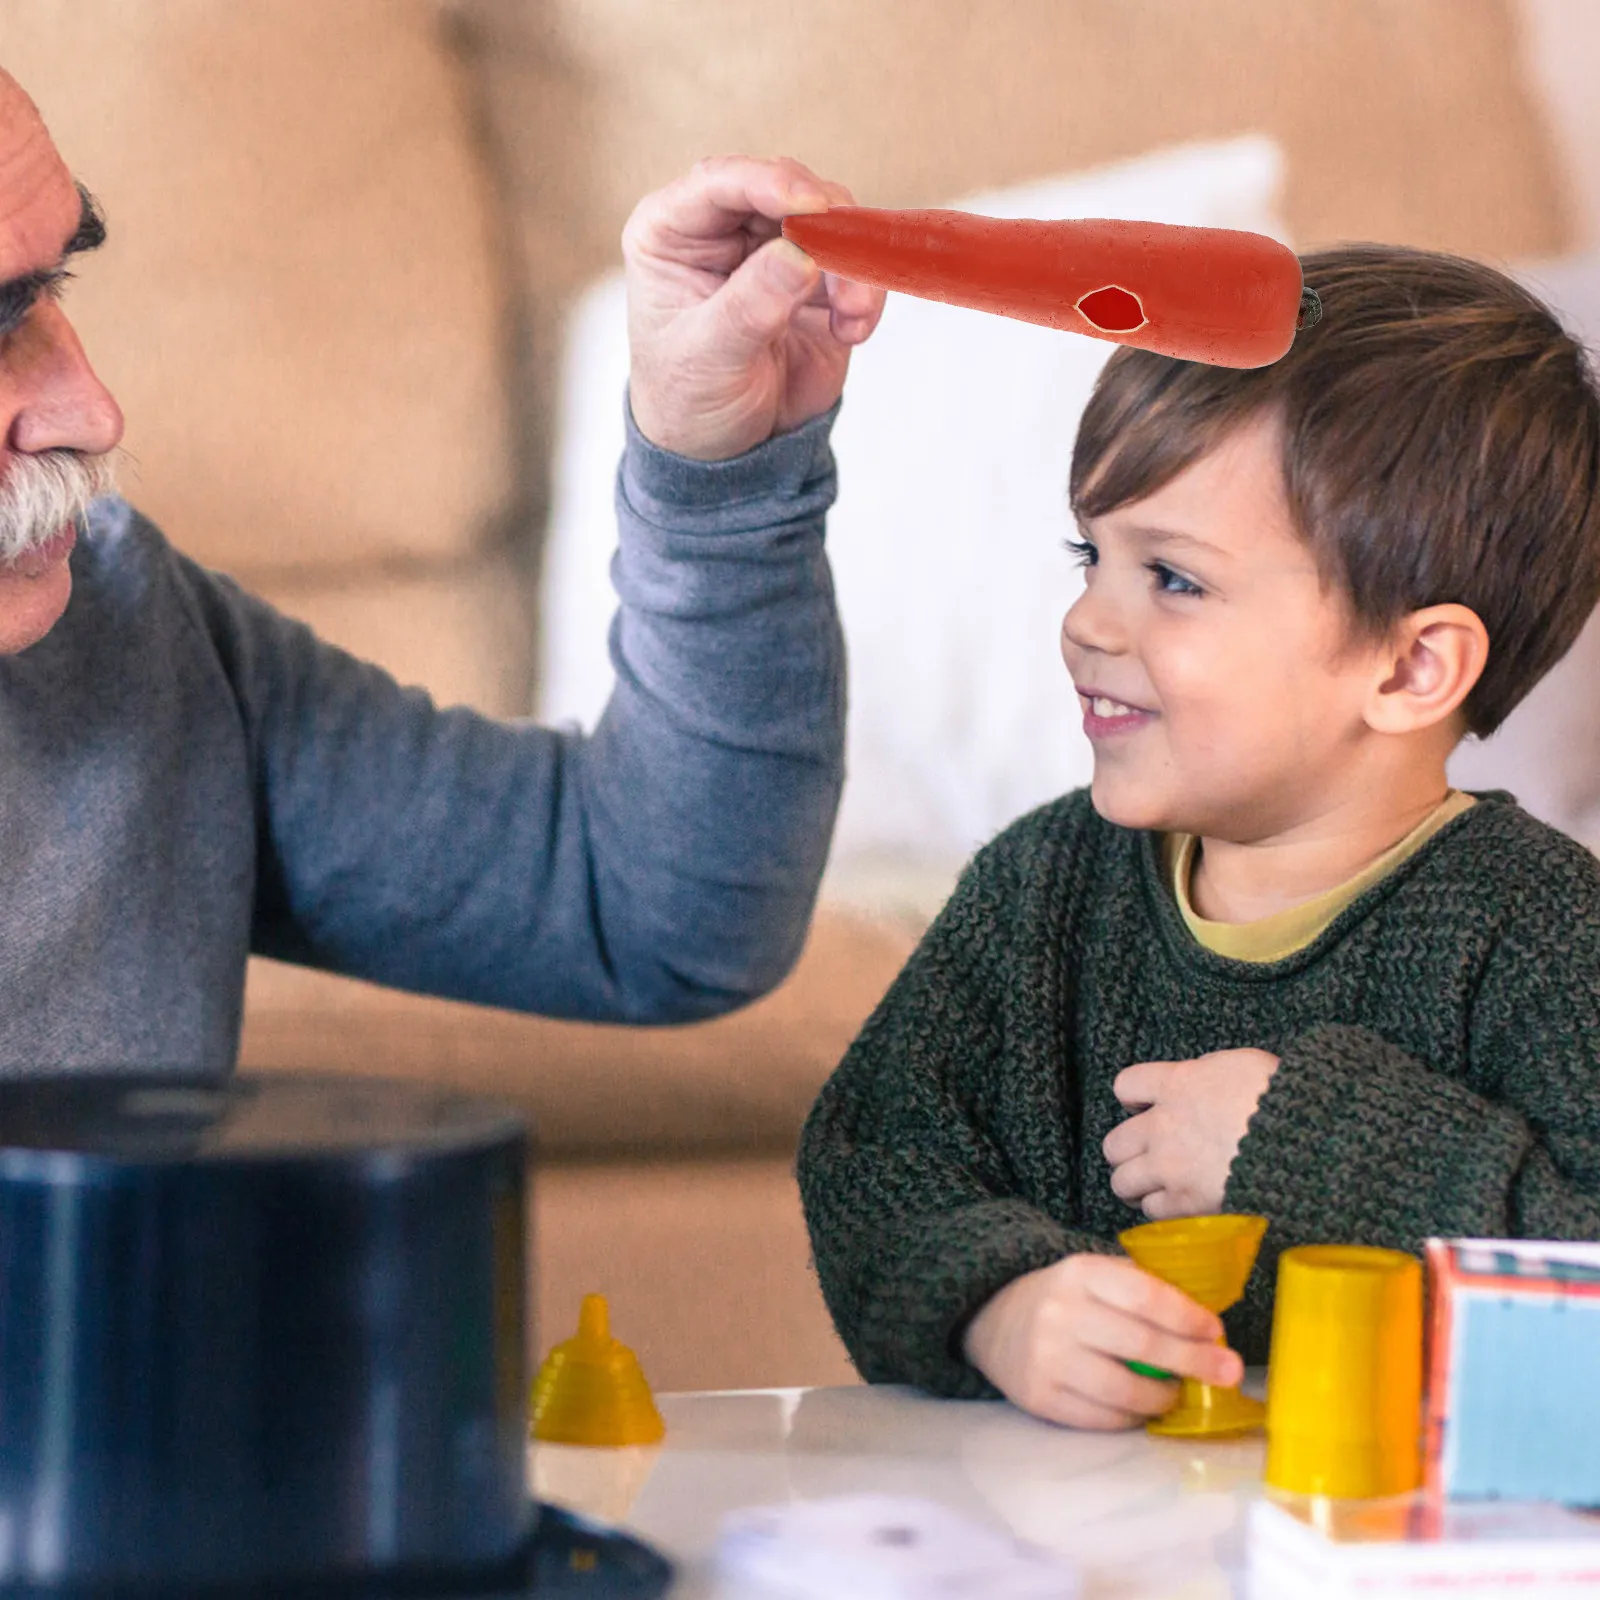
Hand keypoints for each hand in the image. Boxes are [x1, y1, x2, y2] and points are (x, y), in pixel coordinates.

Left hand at [622, 154, 885, 460]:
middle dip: (825, 226)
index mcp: (673, 232)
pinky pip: (856, 264)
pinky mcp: (816, 282)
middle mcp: (724, 229)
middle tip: (846, 272)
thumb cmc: (687, 401)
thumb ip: (750, 304)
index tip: (810, 206)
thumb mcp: (707, 356)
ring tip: (851, 318)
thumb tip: (798, 255)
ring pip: (831, 222)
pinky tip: (853, 332)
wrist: (723, 452)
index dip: (769, 183)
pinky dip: (865, 292)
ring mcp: (774, 252)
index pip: (720, 182)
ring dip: (852, 264)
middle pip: (787, 190)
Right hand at [962, 1253, 1242, 1429]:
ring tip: (1177, 1394)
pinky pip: (1102, 1419)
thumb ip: (1140, 1290)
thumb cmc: (1064, 1298)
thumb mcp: (1094, 1275)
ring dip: (1163, 1398)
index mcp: (1080, 1273)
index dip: (1187, 1317)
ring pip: (1125, 1391)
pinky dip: (1131, 1419)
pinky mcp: (1040, 1397)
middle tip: (1228, 1372)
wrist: (993, 1320)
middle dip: (1194, 1361)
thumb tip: (1204, 1326)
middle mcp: (1062, 1313)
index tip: (1217, 1332)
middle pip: (1142, 1344)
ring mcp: (1048, 1358)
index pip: (1145, 1296)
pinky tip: (1141, 1410)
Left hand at [1103, 1048, 1279, 1219]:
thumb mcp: (1240, 1065)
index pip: (1125, 1086)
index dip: (1133, 1098)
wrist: (1306, 1143)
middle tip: (1147, 1155)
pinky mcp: (1186, 1203)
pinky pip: (1152, 1210)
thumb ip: (1206, 1073)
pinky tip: (1178, 1204)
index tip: (1144, 1108)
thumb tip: (1197, 1080)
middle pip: (1115, 1143)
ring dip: (1136, 1184)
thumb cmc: (1284, 1097)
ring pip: (1122, 1181)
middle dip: (1128, 1150)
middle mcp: (1163, 1126)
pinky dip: (1162, 1209)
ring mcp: (1170, 1167)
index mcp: (1177, 1085)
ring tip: (1154, 1185)